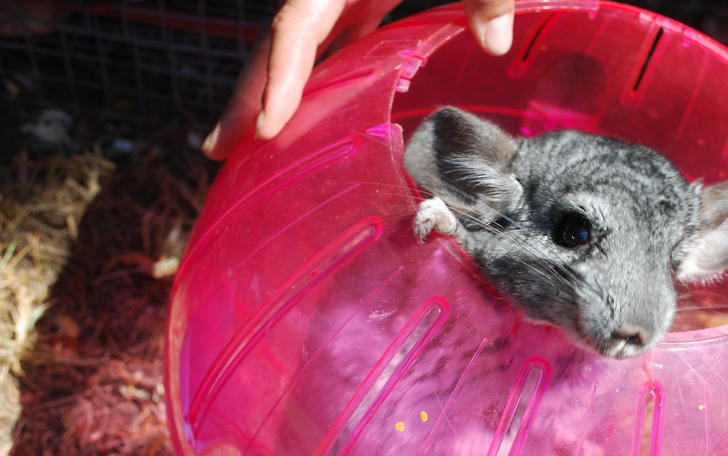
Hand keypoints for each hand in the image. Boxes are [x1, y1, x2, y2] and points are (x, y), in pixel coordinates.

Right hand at [202, 0, 514, 159]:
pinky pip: (329, 40)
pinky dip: (314, 76)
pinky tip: (309, 114)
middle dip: (248, 93)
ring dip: (275, 89)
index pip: (297, 22)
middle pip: (282, 38)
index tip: (266, 126)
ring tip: (250, 143)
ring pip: (299, 42)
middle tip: (217, 149)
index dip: (279, 75)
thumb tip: (496, 43)